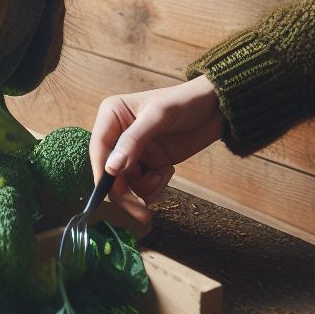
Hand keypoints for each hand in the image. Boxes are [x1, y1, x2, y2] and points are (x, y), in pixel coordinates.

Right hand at [89, 75, 223, 222]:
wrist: (215, 108)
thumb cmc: (184, 102)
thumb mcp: (158, 117)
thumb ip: (133, 141)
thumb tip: (110, 168)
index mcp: (112, 116)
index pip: (99, 149)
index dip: (102, 173)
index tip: (111, 194)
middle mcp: (119, 135)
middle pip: (111, 172)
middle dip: (125, 191)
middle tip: (140, 211)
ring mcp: (135, 151)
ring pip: (127, 183)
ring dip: (144, 188)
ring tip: (162, 176)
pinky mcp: (151, 163)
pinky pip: (144, 186)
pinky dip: (155, 186)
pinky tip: (167, 172)